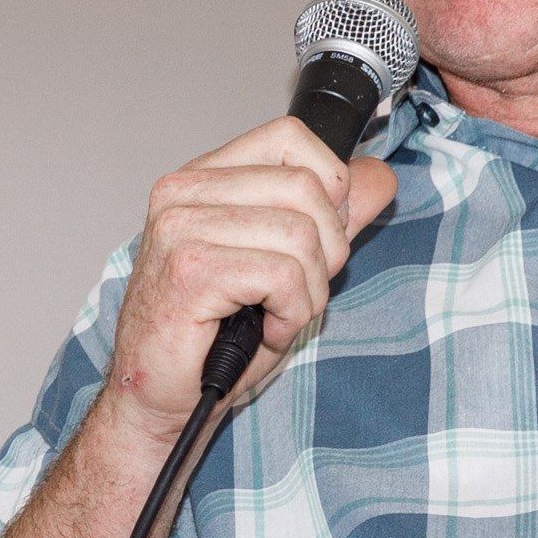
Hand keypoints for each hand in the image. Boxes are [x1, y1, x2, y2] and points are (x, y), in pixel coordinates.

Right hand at [95, 114, 399, 442]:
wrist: (159, 400)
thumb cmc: (212, 339)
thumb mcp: (287, 266)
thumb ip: (330, 217)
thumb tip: (378, 175)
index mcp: (203, 178)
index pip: (291, 138)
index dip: (329, 188)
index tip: (316, 240)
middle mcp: (184, 192)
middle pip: (308, 188)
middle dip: (328, 251)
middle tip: (297, 293)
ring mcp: (180, 228)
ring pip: (302, 235)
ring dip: (309, 292)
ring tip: (277, 316)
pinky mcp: (189, 270)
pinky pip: (283, 276)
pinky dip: (292, 314)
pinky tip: (266, 330)